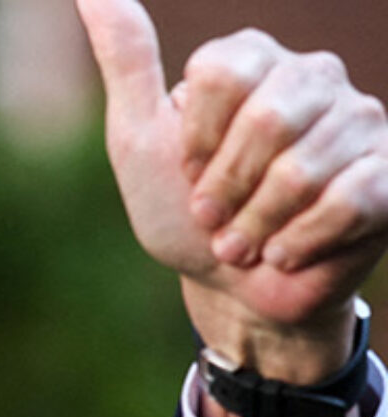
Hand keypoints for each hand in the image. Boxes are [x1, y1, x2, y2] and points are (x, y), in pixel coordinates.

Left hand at [77, 0, 387, 384]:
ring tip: (246, 241)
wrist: (231, 288)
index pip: (223, 74)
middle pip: (268, 121)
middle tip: (215, 217)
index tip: (189, 173)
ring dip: (257, 225)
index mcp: (253, 59)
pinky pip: (350, 200)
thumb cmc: (184, 212)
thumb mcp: (139, 139)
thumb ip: (127, 61)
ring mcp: (360, 121)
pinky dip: (298, 241)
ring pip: (304, 170)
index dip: (197, 142)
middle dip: (227, 189)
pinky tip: (284, 253)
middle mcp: (314, 76)